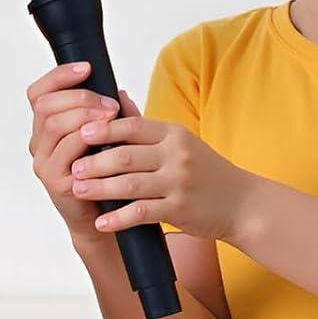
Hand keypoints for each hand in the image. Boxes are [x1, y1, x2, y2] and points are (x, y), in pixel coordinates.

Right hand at [25, 60, 124, 246]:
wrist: (110, 218)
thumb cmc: (110, 176)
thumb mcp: (111, 139)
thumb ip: (112, 117)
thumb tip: (120, 92)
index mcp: (47, 129)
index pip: (39, 93)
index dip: (59, 76)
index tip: (86, 68)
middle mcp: (40, 144)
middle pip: (46, 105)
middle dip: (79, 97)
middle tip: (108, 103)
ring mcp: (45, 164)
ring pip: (54, 124)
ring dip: (85, 114)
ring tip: (111, 115)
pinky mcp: (56, 182)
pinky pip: (67, 150)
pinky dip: (87, 138)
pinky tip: (106, 137)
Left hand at [70, 98, 246, 242]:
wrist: (243, 203)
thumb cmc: (207, 172)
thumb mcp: (181, 142)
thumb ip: (147, 126)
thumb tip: (117, 97)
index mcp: (174, 134)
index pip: (133, 126)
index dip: (104, 129)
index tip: (80, 132)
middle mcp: (176, 155)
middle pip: (126, 155)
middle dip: (95, 161)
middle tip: (74, 166)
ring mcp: (178, 183)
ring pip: (130, 184)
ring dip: (100, 188)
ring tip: (78, 189)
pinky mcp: (179, 209)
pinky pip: (142, 213)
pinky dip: (119, 218)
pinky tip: (102, 221)